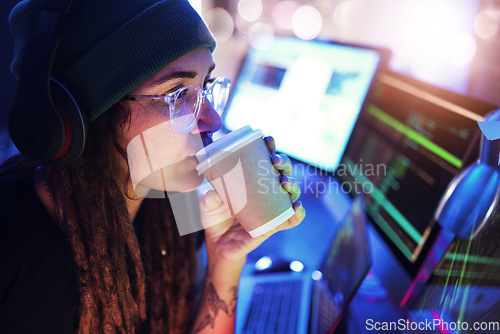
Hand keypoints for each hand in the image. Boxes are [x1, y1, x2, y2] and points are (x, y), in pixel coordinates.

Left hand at [199, 136, 305, 265]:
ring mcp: (273, 208)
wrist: (218, 245)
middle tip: (274, 161)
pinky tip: (296, 207)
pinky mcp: (275, 225)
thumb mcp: (208, 206)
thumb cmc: (215, 219)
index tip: (267, 140)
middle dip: (283, 162)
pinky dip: (298, 213)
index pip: (265, 159)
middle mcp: (266, 191)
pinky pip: (292, 219)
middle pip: (282, 171)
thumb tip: (212, 194)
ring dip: (293, 184)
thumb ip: (208, 200)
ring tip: (285, 182)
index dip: (270, 148)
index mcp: (252, 180)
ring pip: (291, 192)